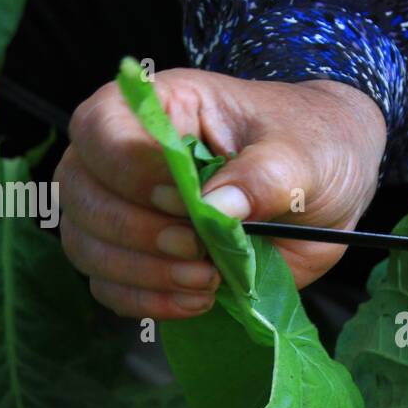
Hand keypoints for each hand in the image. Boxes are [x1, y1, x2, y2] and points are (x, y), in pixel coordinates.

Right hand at [55, 70, 386, 318]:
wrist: (326, 186)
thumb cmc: (310, 148)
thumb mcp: (303, 155)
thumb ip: (263, 176)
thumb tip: (215, 208)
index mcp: (159, 106)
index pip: (101, 130)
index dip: (132, 171)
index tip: (187, 202)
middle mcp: (125, 155)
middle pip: (81, 194)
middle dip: (137, 232)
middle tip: (198, 250)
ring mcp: (125, 208)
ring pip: (85, 244)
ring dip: (141, 273)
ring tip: (207, 279)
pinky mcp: (140, 257)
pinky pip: (109, 286)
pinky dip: (148, 301)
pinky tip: (198, 299)